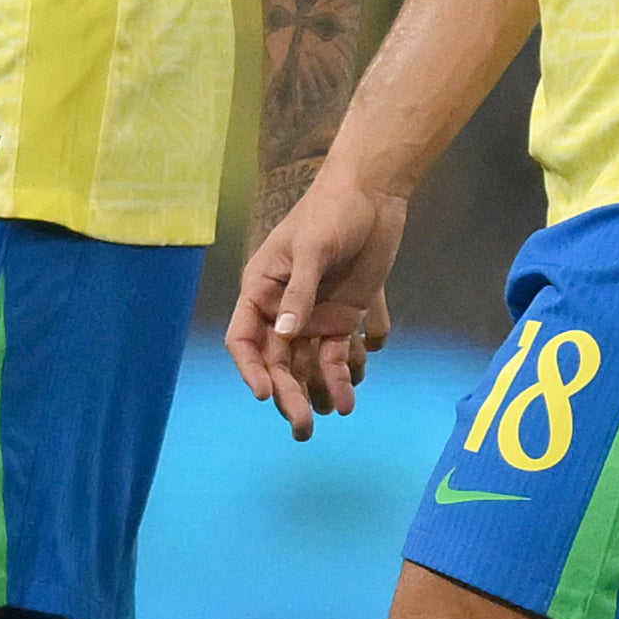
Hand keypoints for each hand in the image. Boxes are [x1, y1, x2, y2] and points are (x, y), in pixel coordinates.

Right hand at [224, 164, 408, 436]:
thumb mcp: (313, 247)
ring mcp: (313, 316)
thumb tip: (283, 333)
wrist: (373, 194)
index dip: (251, 369)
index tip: (266, 393)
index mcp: (260, 288)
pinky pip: (339, 355)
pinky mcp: (343, 317)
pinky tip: (352, 393)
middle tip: (303, 425)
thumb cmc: (332, 210)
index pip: (244, 339)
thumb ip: (300, 292)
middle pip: (278, 362)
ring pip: (308, 366)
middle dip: (289, 394)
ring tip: (334, 412)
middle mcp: (282, 309)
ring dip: (317, 391)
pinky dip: (344, 374)